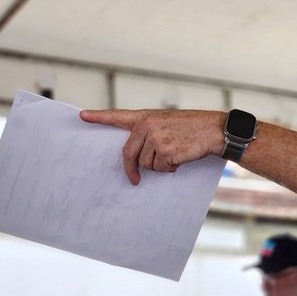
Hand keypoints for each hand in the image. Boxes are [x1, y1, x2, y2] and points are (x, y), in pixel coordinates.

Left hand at [79, 109, 222, 184]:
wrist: (214, 130)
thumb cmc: (193, 128)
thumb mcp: (168, 122)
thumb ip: (150, 132)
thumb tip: (138, 156)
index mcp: (147, 117)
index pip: (118, 116)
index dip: (99, 117)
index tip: (82, 116)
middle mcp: (148, 126)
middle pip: (129, 153)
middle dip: (132, 168)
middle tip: (133, 179)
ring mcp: (156, 138)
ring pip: (145, 164)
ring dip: (159, 165)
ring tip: (174, 155)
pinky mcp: (166, 151)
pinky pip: (159, 168)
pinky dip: (170, 168)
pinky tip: (180, 158)